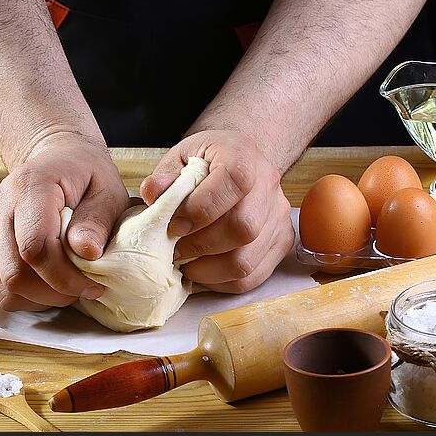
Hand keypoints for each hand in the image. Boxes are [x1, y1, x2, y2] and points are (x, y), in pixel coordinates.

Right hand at [0, 133, 130, 310]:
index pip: (35, 247)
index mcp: (30, 186)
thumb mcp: (108, 193)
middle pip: (16, 273)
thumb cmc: (86, 177)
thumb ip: (98, 221)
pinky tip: (47, 277)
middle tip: (83, 287)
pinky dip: (26, 293)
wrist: (58, 159)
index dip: (63, 277)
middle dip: (54, 292)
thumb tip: (86, 252)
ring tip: (67, 281)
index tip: (92, 284)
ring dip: (41, 296)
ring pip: (5, 286)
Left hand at [140, 130, 293, 292]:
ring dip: (209, 269)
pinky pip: (253, 275)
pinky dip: (222, 281)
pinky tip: (203, 271)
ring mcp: (278, 214)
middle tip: (176, 249)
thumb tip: (154, 192)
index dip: (203, 208)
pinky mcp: (281, 240)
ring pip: (247, 258)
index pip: (235, 180)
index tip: (176, 224)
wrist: (234, 164)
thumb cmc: (204, 162)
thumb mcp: (180, 157)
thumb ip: (166, 175)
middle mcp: (268, 182)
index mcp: (243, 154)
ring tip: (186, 262)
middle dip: (202, 245)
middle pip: (244, 226)